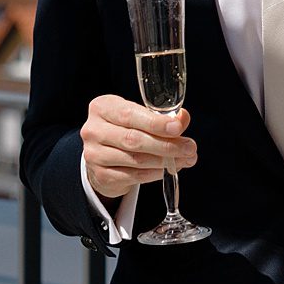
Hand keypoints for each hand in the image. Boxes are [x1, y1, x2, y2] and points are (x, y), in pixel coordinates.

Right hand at [79, 94, 197, 199]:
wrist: (104, 153)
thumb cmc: (126, 128)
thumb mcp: (140, 115)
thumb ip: (161, 116)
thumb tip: (182, 119)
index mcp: (102, 107)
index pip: (129, 115)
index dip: (155, 123)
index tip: (178, 128)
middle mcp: (93, 130)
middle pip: (133, 139)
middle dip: (166, 145)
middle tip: (189, 148)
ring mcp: (94, 155)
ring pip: (135, 160)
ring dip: (164, 161)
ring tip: (185, 159)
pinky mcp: (100, 175)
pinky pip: (133, 176)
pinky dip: (154, 173)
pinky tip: (168, 169)